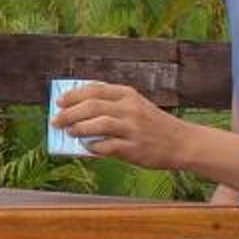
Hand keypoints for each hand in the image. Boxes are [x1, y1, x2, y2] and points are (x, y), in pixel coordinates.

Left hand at [52, 81, 192, 170]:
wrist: (182, 142)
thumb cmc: (154, 125)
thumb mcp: (136, 106)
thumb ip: (112, 105)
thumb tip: (78, 112)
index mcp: (128, 95)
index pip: (94, 89)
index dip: (73, 95)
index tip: (59, 101)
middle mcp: (130, 109)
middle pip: (92, 106)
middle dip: (69, 113)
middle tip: (56, 120)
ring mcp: (133, 128)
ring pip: (98, 124)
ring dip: (78, 128)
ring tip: (69, 132)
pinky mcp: (134, 148)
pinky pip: (107, 146)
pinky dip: (94, 147)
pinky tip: (88, 147)